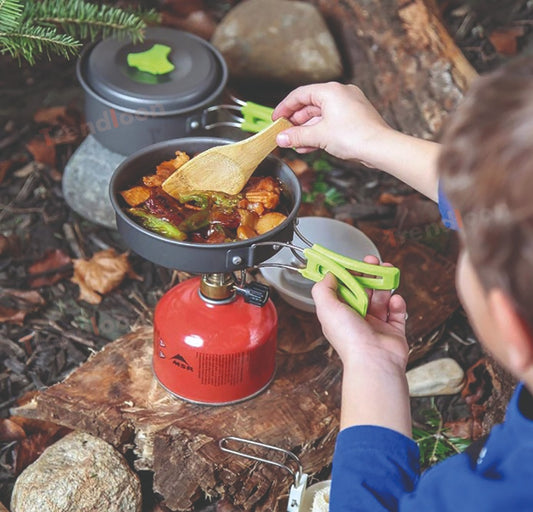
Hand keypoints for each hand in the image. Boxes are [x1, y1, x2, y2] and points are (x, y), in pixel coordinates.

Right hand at [273, 82, 440, 200]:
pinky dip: (319, 133)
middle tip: (285, 134)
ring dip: (306, 131)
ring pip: (321, 116)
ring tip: (295, 144)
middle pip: (310, 105)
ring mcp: (349, 106)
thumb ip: (296, 136)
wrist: (380, 148)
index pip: (300, 95)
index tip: (276, 119)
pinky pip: (331, 123)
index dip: (285, 108)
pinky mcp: (355, 118)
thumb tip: (281, 138)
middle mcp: (340, 94)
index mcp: (330, 91)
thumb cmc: (354, 136)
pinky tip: (310, 146)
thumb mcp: (319, 136)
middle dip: (296, 122)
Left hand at [312, 256, 408, 370]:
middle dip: (368, 274)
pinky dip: (397, 303)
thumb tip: (329, 275)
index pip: (343, 289)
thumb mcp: (326, 307)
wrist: (374, 361)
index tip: (352, 262)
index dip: (348, 274)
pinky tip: (394, 300)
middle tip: (373, 262)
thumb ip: (323, 288)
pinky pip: (396, 312)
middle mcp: (357, 319)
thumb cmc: (349, 338)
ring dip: (384, 284)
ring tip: (387, 272)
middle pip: (363, 290)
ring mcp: (376, 325)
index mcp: (339, 314)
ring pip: (381, 298)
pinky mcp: (393, 331)